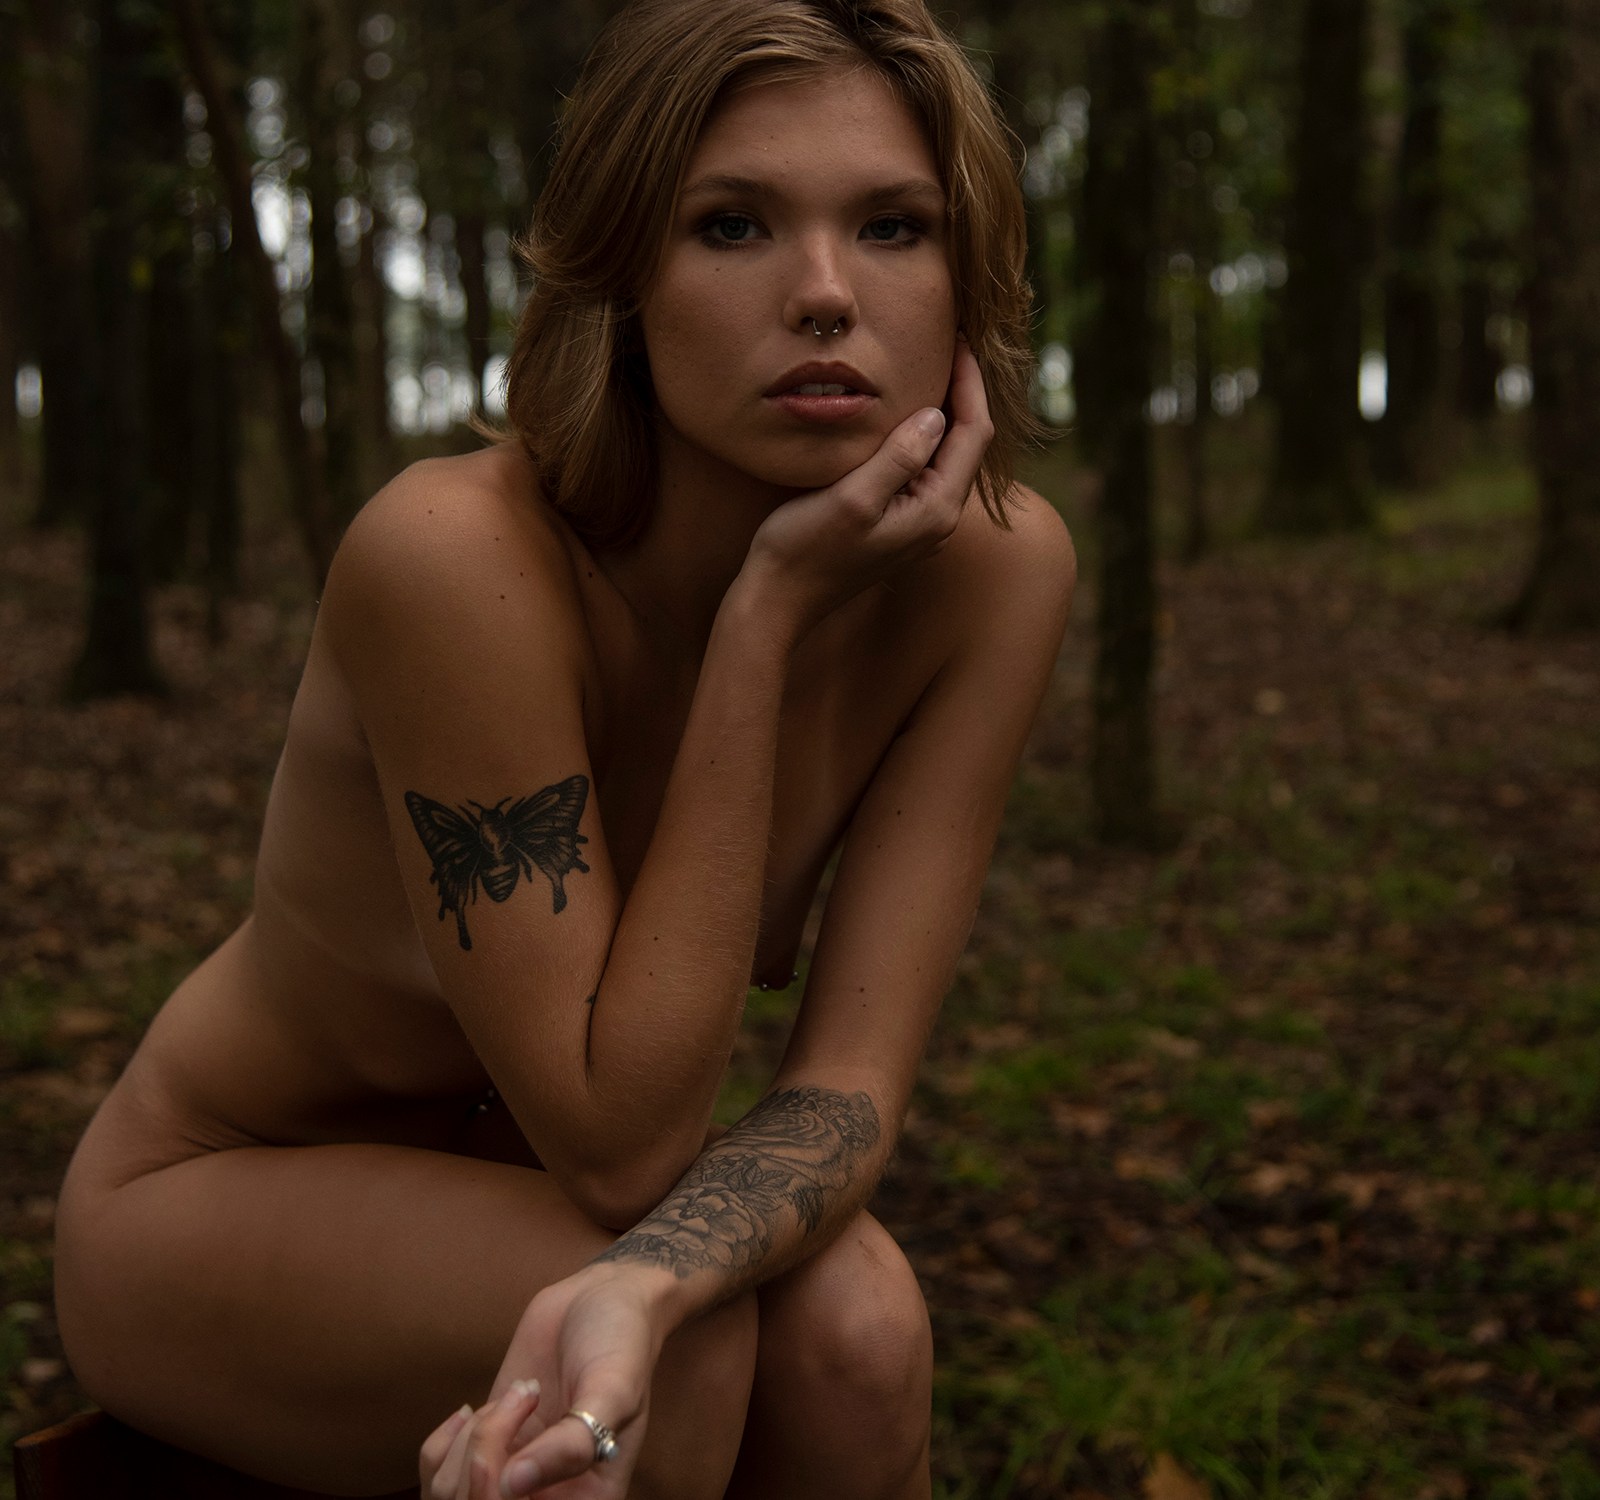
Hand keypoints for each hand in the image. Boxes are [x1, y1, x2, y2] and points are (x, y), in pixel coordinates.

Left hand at [419, 1266, 661, 1498]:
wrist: (601, 1300)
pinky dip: (447, 1440)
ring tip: (518, 1393)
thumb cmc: (622, 1345)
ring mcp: (510, 1473)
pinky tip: (477, 1409)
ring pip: (451, 1495)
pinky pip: (437, 1469)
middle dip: (485, 1457)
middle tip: (525, 1395)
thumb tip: (514, 1485)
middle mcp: (547, 1496)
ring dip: (474, 1439)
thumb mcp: (613, 1390)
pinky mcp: (484, 1445)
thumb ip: (573, 1443)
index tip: (511, 1460)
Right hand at [739, 339, 994, 639]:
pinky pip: (924, 470)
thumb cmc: (806, 550)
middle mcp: (938, 520)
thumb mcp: (853, 498)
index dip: (971, 383)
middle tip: (950, 344)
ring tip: (932, 368)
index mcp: (936, 510)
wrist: (778, 600)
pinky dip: (922, 436)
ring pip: (947, 457)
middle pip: (968, 444)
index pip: (974, 434)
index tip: (959, 340)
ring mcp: (919, 524)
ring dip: (944, 412)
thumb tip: (936, 415)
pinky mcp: (898, 524)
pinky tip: (903, 415)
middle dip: (964, 393)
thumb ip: (899, 457)